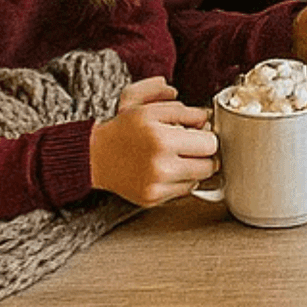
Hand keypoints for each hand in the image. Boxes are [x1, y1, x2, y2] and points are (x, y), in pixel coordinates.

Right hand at [90, 78, 217, 205]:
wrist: (96, 155)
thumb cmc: (124, 128)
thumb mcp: (151, 107)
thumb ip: (184, 109)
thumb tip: (206, 118)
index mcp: (162, 139)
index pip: (211, 143)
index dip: (206, 135)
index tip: (198, 132)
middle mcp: (160, 166)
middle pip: (210, 165)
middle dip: (203, 153)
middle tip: (190, 146)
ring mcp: (156, 186)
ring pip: (200, 180)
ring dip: (194, 168)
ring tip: (176, 157)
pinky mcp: (152, 199)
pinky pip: (184, 191)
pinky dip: (180, 180)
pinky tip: (166, 169)